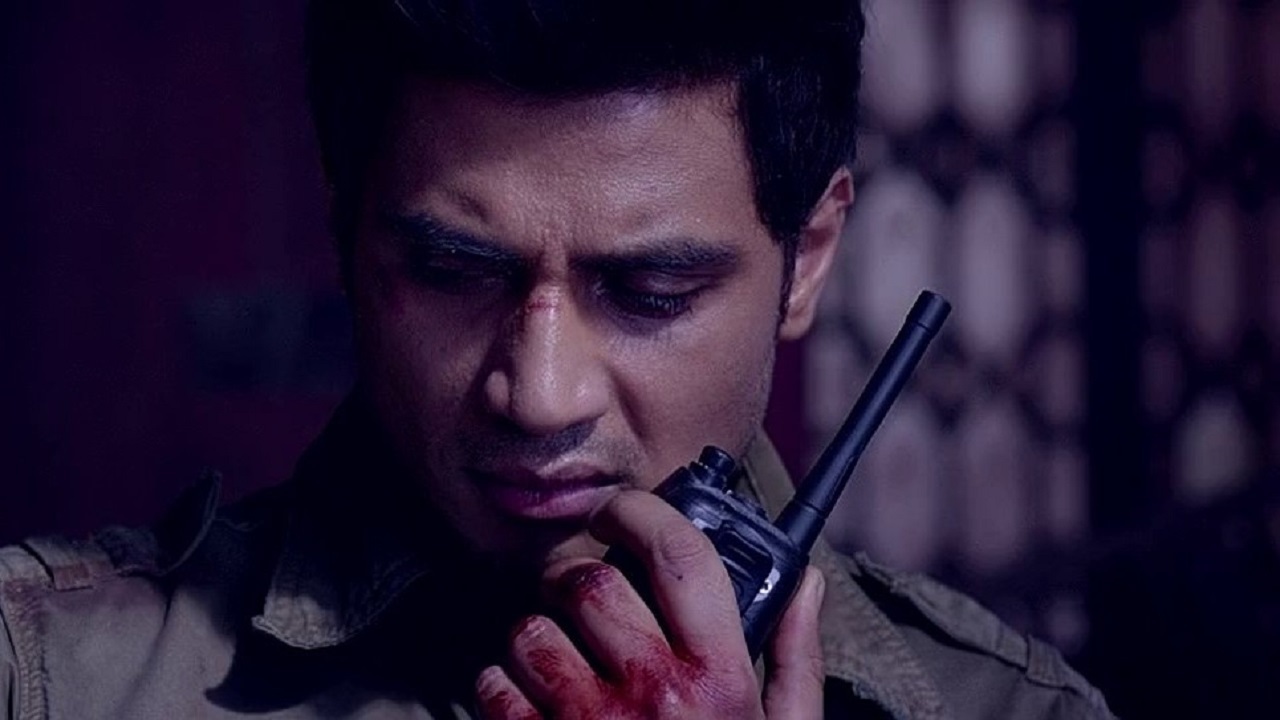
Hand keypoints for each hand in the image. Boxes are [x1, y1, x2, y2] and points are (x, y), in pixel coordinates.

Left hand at [474, 489, 827, 718]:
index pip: (681, 556)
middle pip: (591, 582)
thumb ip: (796, 655)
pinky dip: (499, 685)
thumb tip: (807, 580)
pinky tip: (532, 706)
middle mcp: (654, 694)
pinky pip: (491, 686)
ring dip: (536, 635)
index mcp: (722, 678)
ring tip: (559, 661)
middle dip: (581, 581)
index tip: (623, 512)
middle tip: (587, 600)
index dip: (644, 513)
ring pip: (531, 630)